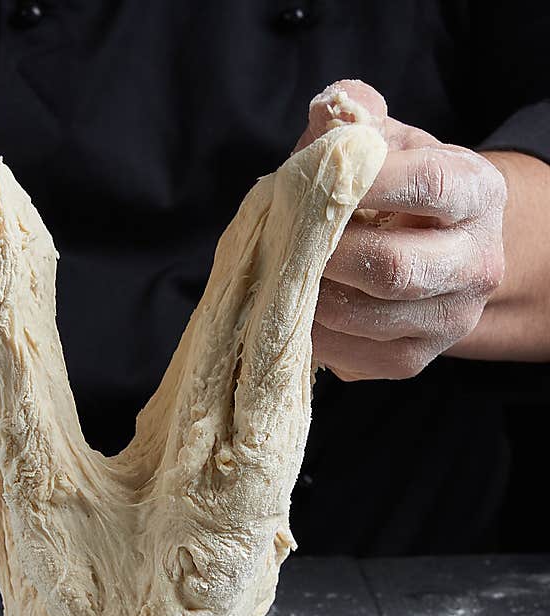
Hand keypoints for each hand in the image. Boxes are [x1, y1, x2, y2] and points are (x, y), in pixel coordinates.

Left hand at [295, 80, 506, 380]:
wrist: (432, 256)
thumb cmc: (394, 192)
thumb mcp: (384, 146)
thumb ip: (354, 123)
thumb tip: (330, 113)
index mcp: (477, 194)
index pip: (428, 185)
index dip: (366, 184)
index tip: (317, 179)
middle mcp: (477, 263)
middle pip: (394, 268)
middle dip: (327, 255)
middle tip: (287, 241)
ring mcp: (448, 320)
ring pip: (365, 317)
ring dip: (310, 297)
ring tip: (280, 274)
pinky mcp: (412, 359)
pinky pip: (351, 353)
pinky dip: (311, 332)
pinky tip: (293, 308)